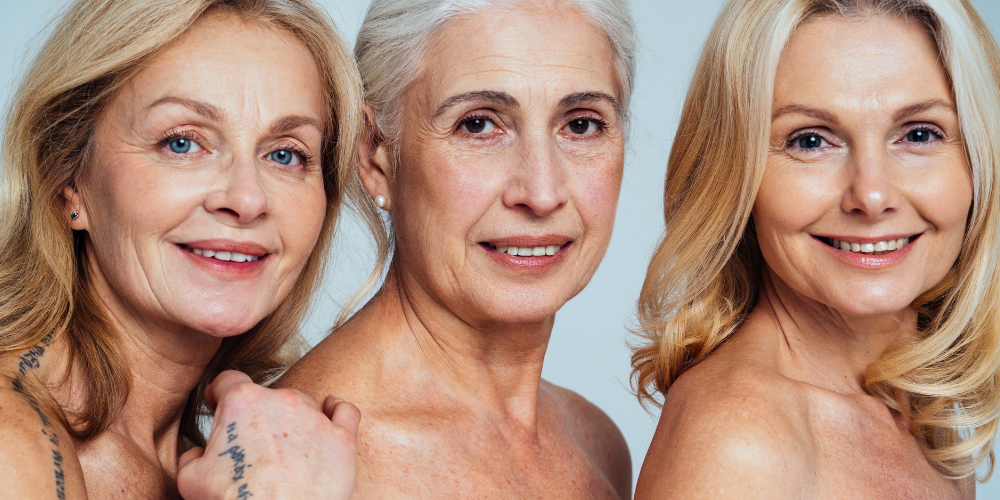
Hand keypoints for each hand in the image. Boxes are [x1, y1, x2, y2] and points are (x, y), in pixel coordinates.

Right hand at [177, 370, 359, 499]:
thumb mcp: (191, 478)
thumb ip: (192, 455)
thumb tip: (198, 452)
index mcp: (242, 401)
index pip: (228, 381)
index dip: (222, 393)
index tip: (221, 403)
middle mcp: (282, 399)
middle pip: (268, 396)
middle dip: (260, 417)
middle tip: (255, 448)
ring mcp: (315, 416)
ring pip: (304, 405)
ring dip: (295, 421)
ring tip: (289, 451)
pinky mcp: (342, 437)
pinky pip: (345, 411)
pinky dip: (337, 411)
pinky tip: (332, 414)